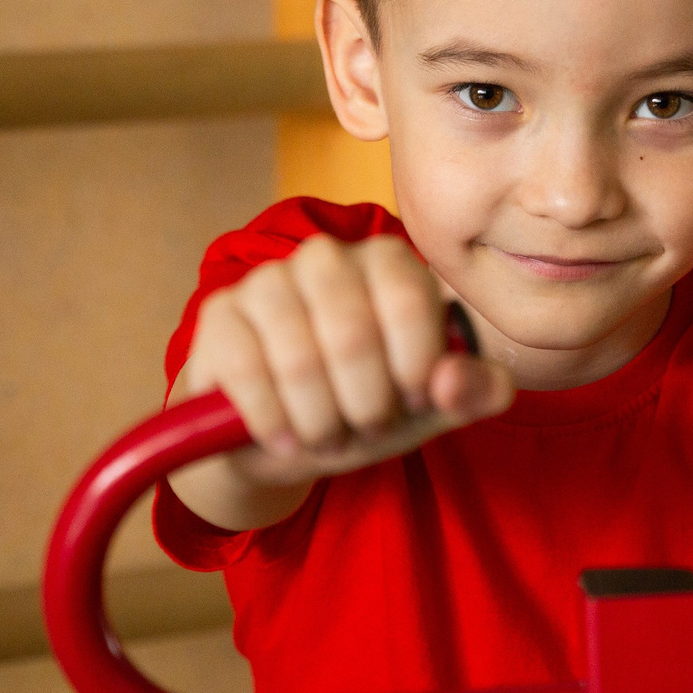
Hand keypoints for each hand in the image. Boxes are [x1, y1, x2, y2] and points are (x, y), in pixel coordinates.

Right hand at [169, 236, 513, 525]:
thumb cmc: (367, 407)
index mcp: (388, 261)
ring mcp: (266, 281)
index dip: (414, 370)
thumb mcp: (430, 409)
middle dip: (364, 405)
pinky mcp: (218, 314)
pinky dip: (272, 421)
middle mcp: (325, 256)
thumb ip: (473, 391)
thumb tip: (451, 381)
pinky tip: (284, 436)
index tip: (412, 402)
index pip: (408, 302)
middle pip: (352, 334)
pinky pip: (246, 371)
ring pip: (298, 358)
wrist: (285, 437)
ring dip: (319, 420)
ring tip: (326, 435)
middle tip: (364, 427)